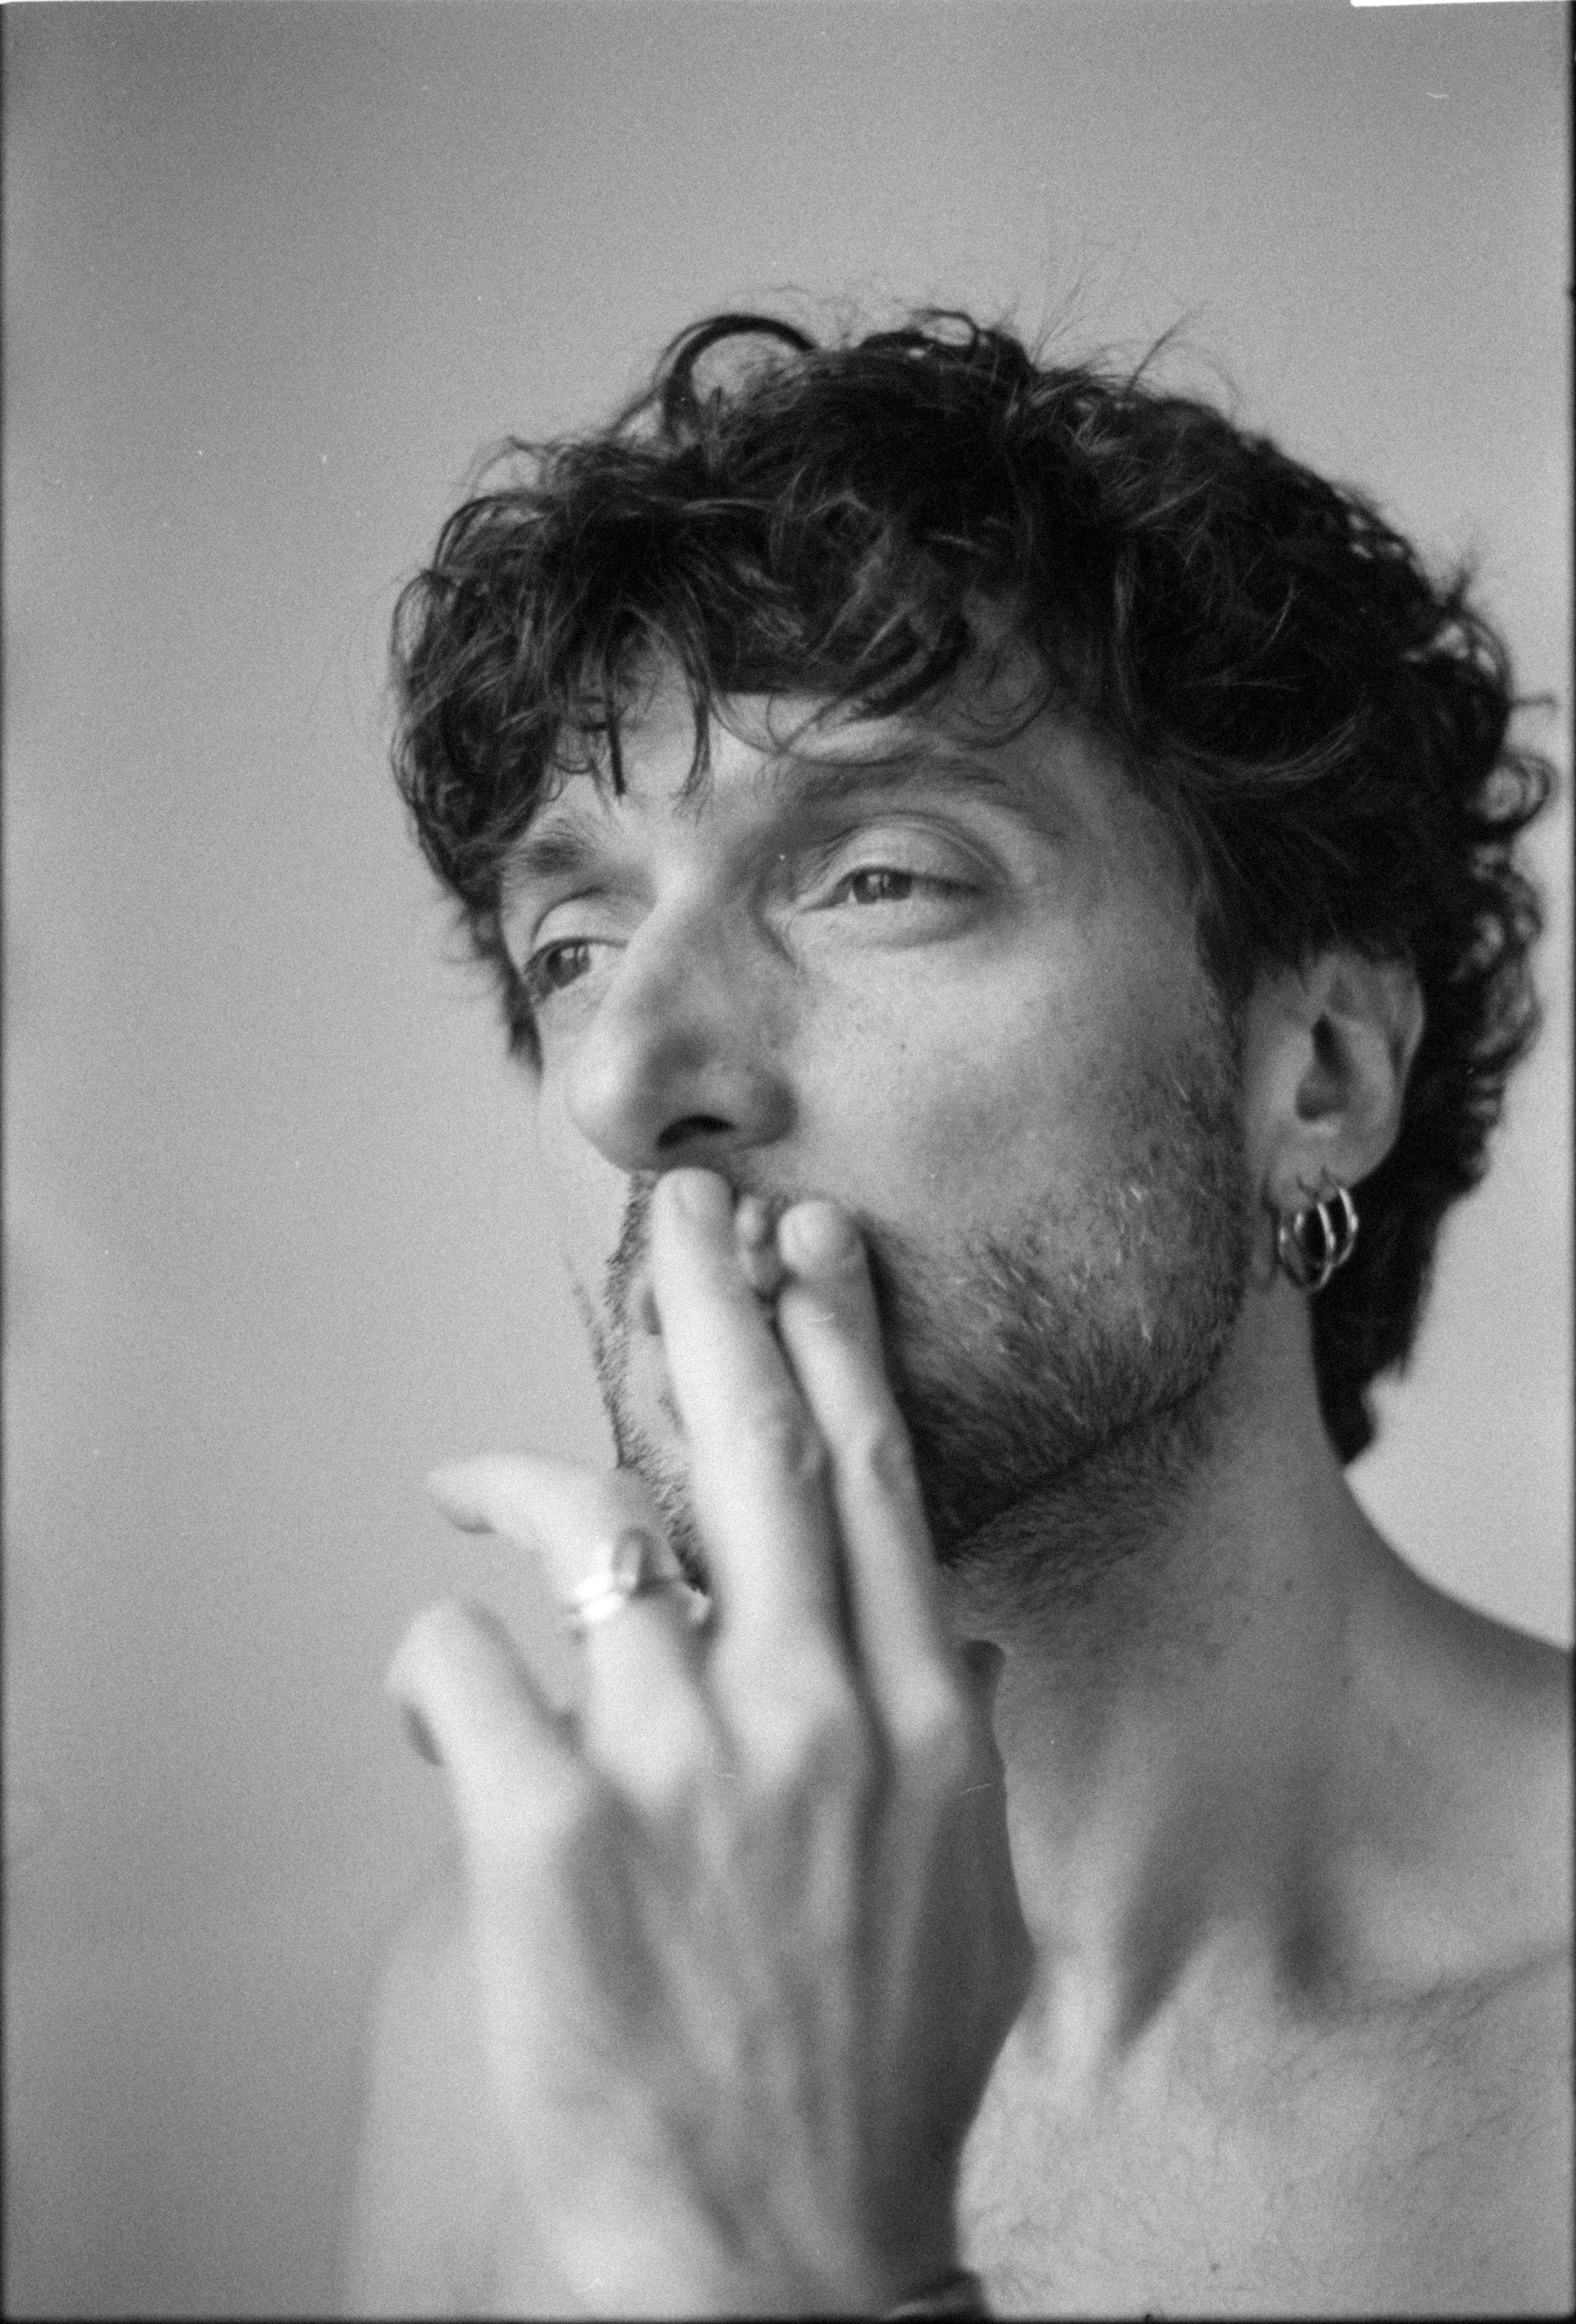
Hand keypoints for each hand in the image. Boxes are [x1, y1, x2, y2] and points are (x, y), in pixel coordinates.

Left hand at [388, 1170, 1031, 2316]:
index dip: (835, 1341)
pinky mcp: (550, 1826)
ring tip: (467, 1482)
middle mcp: (814, 1712)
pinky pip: (460, 1664)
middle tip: (683, 1206)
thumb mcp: (974, 1906)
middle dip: (715, 1299)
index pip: (875, 1480)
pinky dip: (429, 1661)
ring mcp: (681, 1760)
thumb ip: (967, 1755)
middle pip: (758, 1447)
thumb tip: (970, 1647)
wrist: (781, 2254)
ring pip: (589, 1529)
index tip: (808, 1246)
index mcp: (922, 1723)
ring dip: (513, 1482)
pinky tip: (427, 1702)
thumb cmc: (872, 2081)